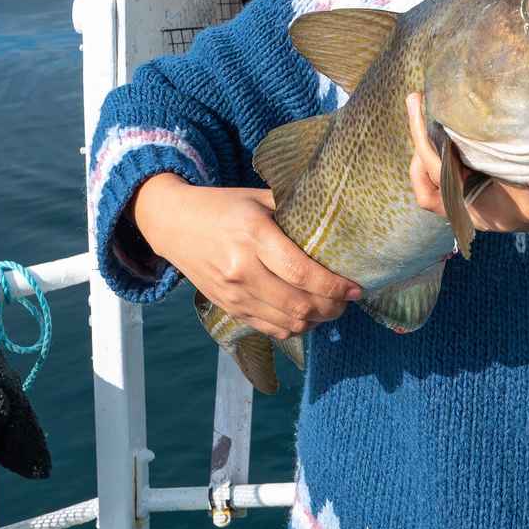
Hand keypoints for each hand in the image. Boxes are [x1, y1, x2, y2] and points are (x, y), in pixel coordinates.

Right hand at [132, 173, 360, 339]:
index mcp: (254, 236)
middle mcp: (242, 270)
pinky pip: (271, 330)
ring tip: (331, 307)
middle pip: (299, 305)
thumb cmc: (223, 207)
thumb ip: (295, 212)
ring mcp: (234, 294)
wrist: (172, 224)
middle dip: (333, 308)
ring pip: (288, 323)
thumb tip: (338, 226)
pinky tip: (307, 315)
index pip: (301, 273)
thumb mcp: (258, 198)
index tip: (356, 288)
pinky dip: (295, 328)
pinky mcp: (229, 309)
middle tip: (347, 300)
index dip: (334, 286)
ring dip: (317, 321)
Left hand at [405, 93, 528, 245]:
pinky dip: (423, 171)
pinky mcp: (474, 208)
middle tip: (421, 95)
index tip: (446, 101)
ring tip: (421, 107)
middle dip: (426, 133)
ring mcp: (481, 212)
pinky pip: (433, 196)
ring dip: (421, 149)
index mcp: (525, 196)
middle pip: (440, 172)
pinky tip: (427, 139)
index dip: (449, 135)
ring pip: (431, 185)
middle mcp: (495, 209)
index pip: (470, 165)